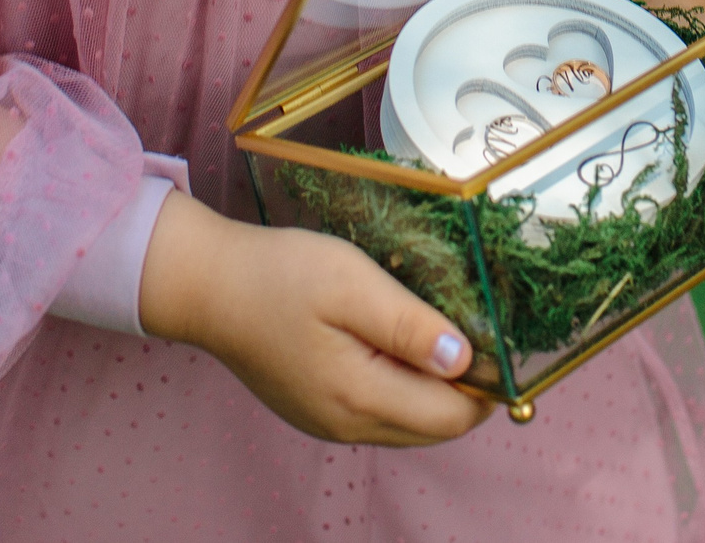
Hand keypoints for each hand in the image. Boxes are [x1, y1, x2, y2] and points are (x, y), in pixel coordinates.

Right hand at [138, 195, 493, 445]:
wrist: (208, 286)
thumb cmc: (278, 275)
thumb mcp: (352, 284)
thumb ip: (411, 326)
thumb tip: (466, 360)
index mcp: (360, 397)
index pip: (454, 415)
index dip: (487, 382)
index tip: (496, 335)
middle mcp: (347, 425)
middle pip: (437, 427)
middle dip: (465, 388)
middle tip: (469, 326)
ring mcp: (329, 424)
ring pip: (411, 423)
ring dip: (434, 388)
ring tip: (431, 328)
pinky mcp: (318, 412)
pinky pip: (381, 414)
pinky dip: (403, 387)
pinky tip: (394, 343)